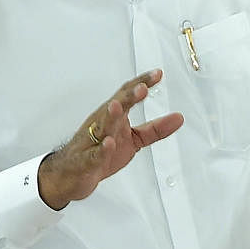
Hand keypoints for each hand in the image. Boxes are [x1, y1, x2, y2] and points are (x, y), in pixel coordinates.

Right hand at [38, 70, 182, 209]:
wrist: (71, 175)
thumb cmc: (99, 151)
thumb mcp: (133, 140)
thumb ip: (155, 129)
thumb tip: (178, 118)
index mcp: (114, 116)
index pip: (127, 95)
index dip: (141, 83)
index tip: (157, 74)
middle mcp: (101, 124)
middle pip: (115, 105)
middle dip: (128, 96)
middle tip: (142, 87)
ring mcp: (92, 142)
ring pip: (101, 126)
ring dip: (110, 115)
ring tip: (118, 106)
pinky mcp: (86, 162)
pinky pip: (93, 155)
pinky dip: (101, 150)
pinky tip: (108, 144)